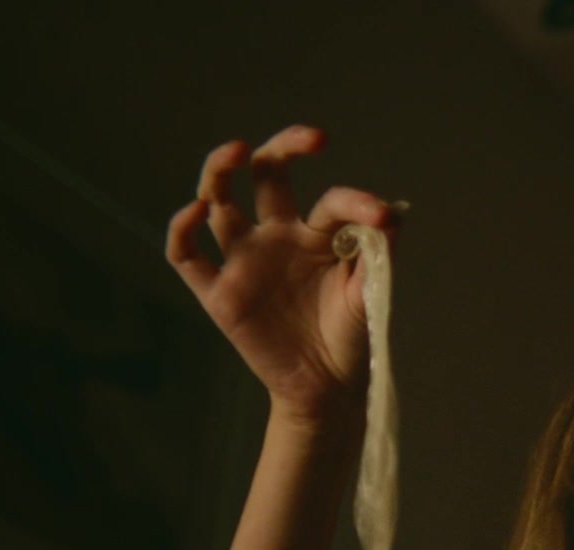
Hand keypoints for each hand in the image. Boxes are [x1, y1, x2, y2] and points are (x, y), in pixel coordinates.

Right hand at [167, 125, 396, 424]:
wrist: (328, 386)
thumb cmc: (352, 336)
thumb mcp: (372, 294)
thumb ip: (379, 254)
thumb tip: (391, 213)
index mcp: (318, 235)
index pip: (331, 201)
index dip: (356, 202)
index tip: (381, 215)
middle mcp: (278, 237)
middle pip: (267, 174)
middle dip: (283, 148)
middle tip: (312, 139)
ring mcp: (245, 260)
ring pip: (220, 200)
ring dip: (220, 171)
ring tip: (235, 151)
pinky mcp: (218, 292)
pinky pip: (186, 255)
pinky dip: (182, 229)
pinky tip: (197, 212)